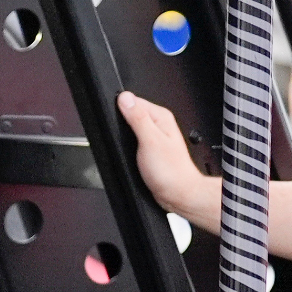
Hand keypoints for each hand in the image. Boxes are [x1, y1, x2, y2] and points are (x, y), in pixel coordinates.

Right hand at [117, 91, 207, 213]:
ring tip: (125, 145)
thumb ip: (137, 118)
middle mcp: (158, 124)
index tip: (115, 118)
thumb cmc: (169, 170)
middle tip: (121, 136)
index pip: (134, 101)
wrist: (176, 192)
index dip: (120, 107)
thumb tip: (125, 98)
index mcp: (160, 117)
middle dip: (121, 123)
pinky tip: (128, 151)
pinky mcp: (148, 148)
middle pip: (131, 113)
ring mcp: (154, 136)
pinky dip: (126, 144)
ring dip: (123, 135)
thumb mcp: (149, 141)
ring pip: (130, 127)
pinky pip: (133, 139)